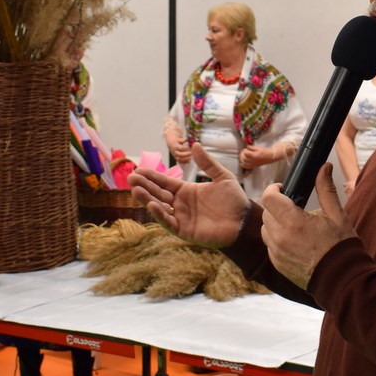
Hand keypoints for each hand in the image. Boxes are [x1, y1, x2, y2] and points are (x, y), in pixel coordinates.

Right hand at [130, 142, 246, 247]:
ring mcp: (181, 217)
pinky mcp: (184, 230)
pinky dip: (160, 214)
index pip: (164, 182)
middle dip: (144, 186)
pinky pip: (168, 222)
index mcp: (186, 191)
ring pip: (159, 207)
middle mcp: (180, 204)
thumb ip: (207, 163)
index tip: (138, 170)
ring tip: (135, 190)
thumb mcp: (222, 177)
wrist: (244, 221)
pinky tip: (152, 205)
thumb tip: (195, 145)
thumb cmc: (234, 201)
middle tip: (131, 178)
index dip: (151, 176)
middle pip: (157, 193)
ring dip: (147, 199)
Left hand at [166, 132, 193, 164]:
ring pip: (180, 148)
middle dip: (186, 155)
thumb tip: (189, 161)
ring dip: (186, 148)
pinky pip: (182, 140)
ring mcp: (174, 144)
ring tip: (191, 147)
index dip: (184, 160)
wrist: (170, 134)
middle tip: (192, 154)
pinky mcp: (176, 139)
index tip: (190, 159)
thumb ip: (182, 155)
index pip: (178, 159)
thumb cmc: (175, 143)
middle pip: (179, 154)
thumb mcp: (177, 150)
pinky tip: (189, 140)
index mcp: (174, 154)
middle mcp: (173, 150)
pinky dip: (187, 140)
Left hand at [239, 142, 286, 171]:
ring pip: (244, 163)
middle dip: (242, 154)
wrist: (271, 157)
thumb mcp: (258, 147)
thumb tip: (246, 146)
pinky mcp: (254, 166)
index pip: (245, 153)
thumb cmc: (265, 151)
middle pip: (244, 158)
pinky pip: (247, 167)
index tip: (245, 148)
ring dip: (241, 159)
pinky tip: (242, 162)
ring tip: (242, 156)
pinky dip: (243, 165)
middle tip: (243, 151)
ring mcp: (253, 164)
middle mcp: (253, 161)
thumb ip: (251, 147)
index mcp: (254, 155)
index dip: (244, 150)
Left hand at [261, 163, 356, 288]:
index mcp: (294, 222)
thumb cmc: (341, 246)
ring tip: (294, 225)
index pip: (269, 197)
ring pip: (265, 229)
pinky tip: (294, 241)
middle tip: (293, 207)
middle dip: (277, 206)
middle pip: (266, 212)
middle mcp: (280, 237)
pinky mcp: (277, 264)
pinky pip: (270, 245)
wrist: (341, 279)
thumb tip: (324, 167)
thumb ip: (325, 189)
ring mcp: (277, 253)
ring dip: (275, 223)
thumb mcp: (337, 215)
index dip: (274, 189)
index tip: (283, 189)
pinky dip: (277, 239)